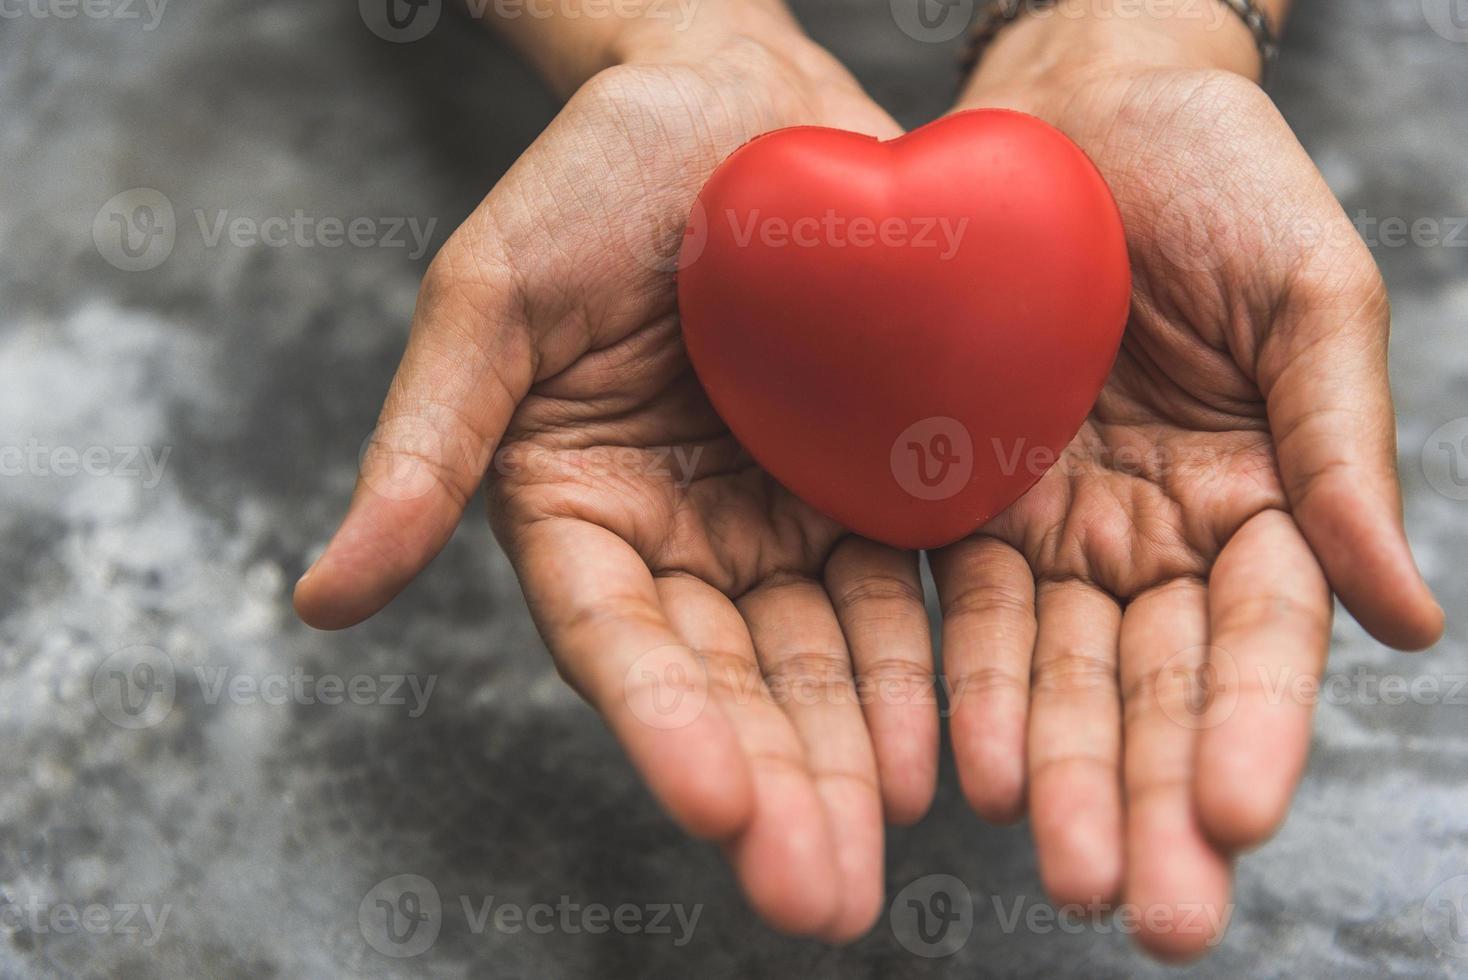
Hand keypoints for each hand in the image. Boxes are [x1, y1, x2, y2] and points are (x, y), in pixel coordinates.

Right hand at [294, 21, 933, 940]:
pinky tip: (957, 749)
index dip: (662, 726)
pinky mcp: (876, 490)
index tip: (714, 809)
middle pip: (728, 684)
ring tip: (889, 856)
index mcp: (577, 513)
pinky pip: (906, 592)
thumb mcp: (491, 302)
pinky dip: (928, 670)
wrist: (737, 102)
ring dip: (857, 762)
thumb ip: (425, 451)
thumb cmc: (591, 180)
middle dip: (775, 788)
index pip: (616, 643)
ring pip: (824, 663)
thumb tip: (319, 602)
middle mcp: (682, 543)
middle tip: (818, 894)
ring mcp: (783, 523)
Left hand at [937, 12, 1443, 959]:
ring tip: (1060, 865)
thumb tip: (1410, 621)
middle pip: (1155, 687)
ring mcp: (1057, 528)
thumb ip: (1341, 453)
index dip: (1253, 728)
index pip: (1263, 641)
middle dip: (1150, 795)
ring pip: (1058, 672)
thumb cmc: (1215, 175)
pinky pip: (958, 607)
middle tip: (1144, 907)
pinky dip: (964, 688)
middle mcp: (1155, 536)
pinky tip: (965, 767)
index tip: (1234, 817)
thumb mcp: (1308, 296)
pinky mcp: (961, 499)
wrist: (1075, 102)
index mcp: (1258, 499)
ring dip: (1060, 772)